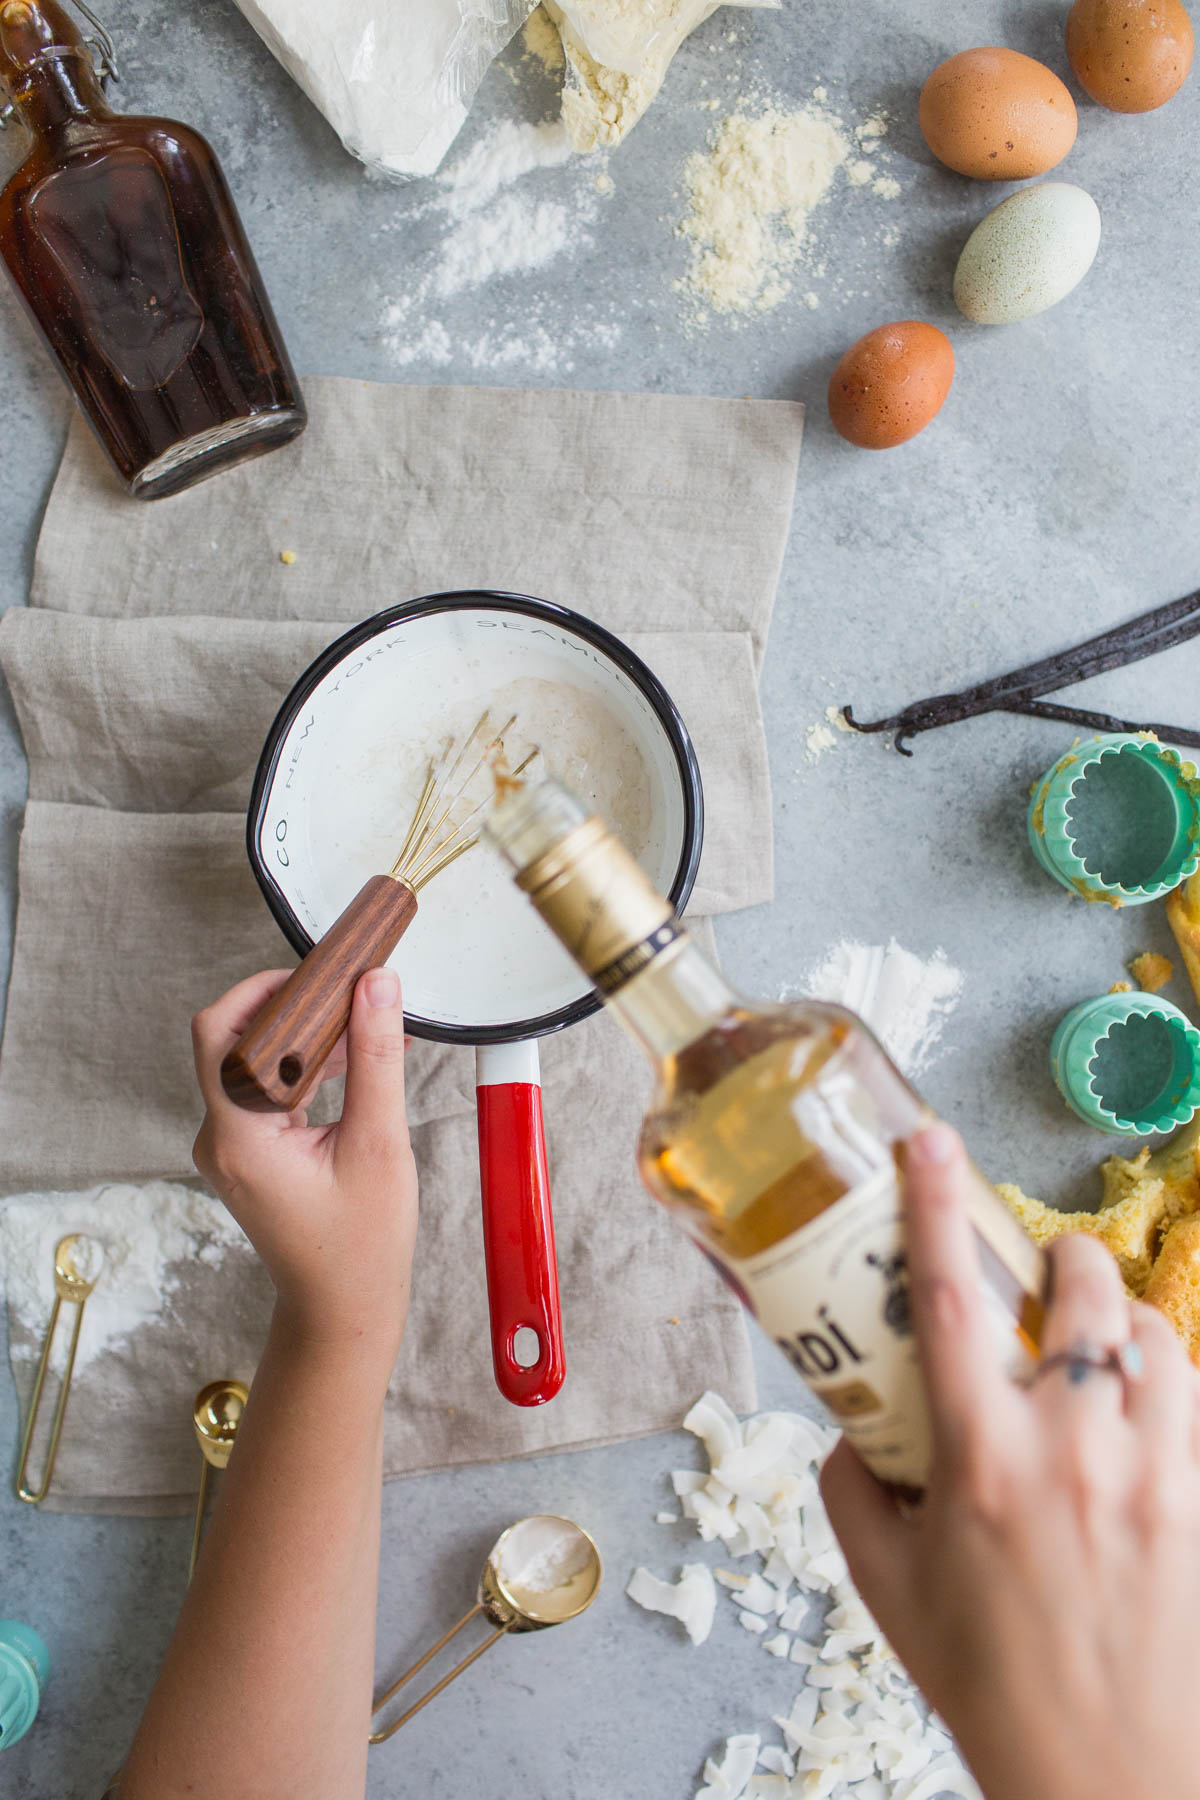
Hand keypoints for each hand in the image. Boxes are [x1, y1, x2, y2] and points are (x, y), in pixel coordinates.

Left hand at [192, 966, 417, 1360]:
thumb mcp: (378, 1145)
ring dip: (305, 1037)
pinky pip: (268, 1088)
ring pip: (255, 1062)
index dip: (262, 990)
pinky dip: (306, 1067)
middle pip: (236, 1040)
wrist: (343, 1310)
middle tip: (347, 989)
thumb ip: (374, 1059)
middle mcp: (220, 1137)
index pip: (220, 1033)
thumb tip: (376, 986)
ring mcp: (231, 1146)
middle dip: (293, 1008)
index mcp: (238, 1136)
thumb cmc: (359, 1246)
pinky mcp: (249, 1151)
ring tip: (363, 1024)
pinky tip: (354, 1060)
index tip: (317, 974)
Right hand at [820, 1122, 1199, 1799]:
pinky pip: (1195, 1397)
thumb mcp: (888, 1587)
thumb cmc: (992, 1684)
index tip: (928, 1139)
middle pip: (1084, 1290)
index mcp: (983, 1462)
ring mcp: (1153, 1472)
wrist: (1112, 1776)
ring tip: (1091, 1348)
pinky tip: (1136, 1417)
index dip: (934, 1204)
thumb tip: (850, 1426)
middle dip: (1060, 1258)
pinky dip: (1165, 1382)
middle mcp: (1074, 1450)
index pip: (949, 1297)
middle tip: (1035, 1276)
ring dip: (1120, 1319)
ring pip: (1155, 1333)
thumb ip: (852, 1488)